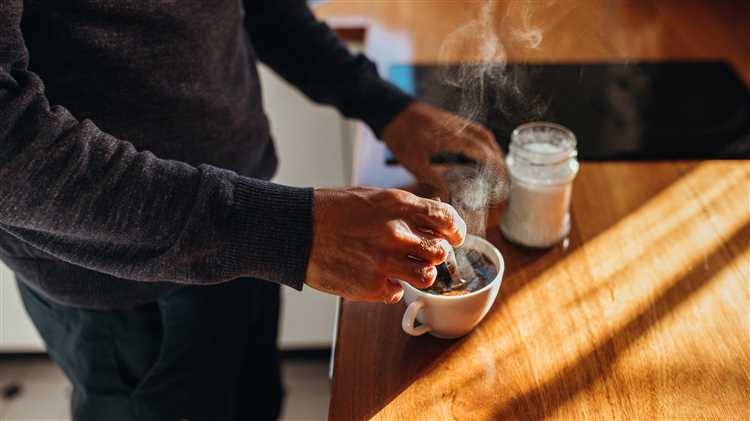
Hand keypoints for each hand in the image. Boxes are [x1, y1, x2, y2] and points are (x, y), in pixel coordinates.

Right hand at [305, 187, 466, 302]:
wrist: (296, 230)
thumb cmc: (330, 211)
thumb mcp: (371, 196)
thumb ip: (402, 208)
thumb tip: (430, 216)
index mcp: (397, 205)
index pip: (445, 218)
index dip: (455, 229)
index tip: (454, 236)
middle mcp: (396, 233)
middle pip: (440, 251)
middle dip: (436, 254)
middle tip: (426, 255)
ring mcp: (385, 262)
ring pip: (427, 276)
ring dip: (420, 274)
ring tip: (406, 269)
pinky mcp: (372, 286)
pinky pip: (399, 293)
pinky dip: (392, 288)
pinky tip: (378, 278)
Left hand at [382, 102, 504, 197]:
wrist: (391, 111)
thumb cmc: (400, 135)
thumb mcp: (413, 162)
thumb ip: (432, 179)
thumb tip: (448, 196)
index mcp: (450, 136)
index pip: (480, 149)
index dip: (494, 164)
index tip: (503, 177)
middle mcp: (456, 126)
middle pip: (486, 139)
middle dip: (498, 157)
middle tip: (503, 175)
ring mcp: (454, 121)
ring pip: (481, 132)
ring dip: (492, 148)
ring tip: (496, 166)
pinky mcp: (450, 120)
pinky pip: (473, 129)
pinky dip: (482, 141)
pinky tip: (480, 152)